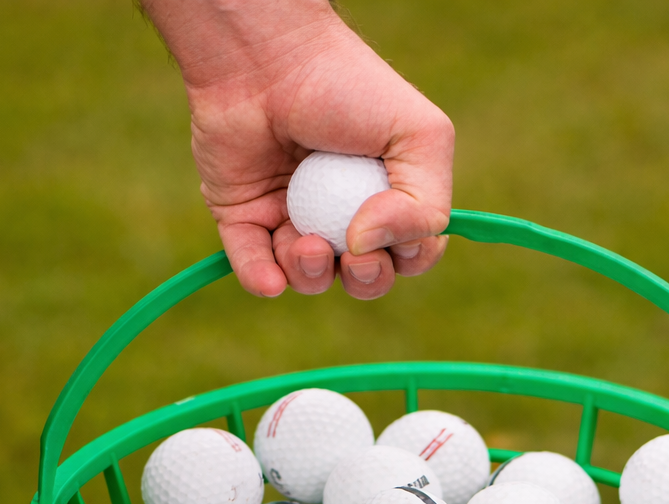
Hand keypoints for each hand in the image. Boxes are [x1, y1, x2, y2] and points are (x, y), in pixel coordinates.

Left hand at [143, 0, 453, 298]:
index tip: (399, 239)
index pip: (411, 252)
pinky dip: (263, 280)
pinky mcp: (244, 216)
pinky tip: (271, 278)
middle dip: (365, 279)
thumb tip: (369, 248)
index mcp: (390, 192)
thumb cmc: (349, 85)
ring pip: (311, 279)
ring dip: (314, 275)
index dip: (410, 258)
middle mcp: (342, 210)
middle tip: (352, 251)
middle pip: (364, 277)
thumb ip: (425, 205)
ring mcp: (292, 216)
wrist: (268, 58)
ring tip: (305, 242)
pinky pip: (255, 269)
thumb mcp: (419, 136)